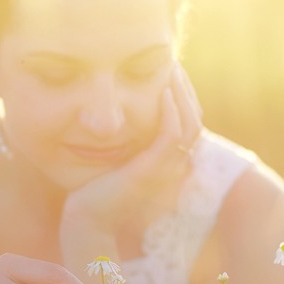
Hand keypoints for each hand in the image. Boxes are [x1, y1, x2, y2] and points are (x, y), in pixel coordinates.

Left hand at [61, 63, 203, 230]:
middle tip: (174, 64)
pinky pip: (172, 135)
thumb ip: (137, 142)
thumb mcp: (123, 159)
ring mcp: (166, 170)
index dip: (186, 98)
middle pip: (195, 121)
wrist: (88, 219)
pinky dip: (171, 111)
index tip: (172, 74)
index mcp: (173, 164)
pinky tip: (163, 91)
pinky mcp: (151, 170)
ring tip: (172, 69)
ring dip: (182, 93)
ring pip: (190, 124)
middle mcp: (176, 167)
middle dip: (186, 90)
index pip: (191, 124)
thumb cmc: (99, 191)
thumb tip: (134, 114)